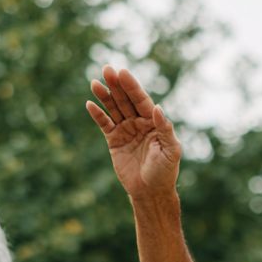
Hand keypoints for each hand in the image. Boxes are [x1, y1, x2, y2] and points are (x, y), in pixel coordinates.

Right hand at [87, 66, 181, 197]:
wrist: (150, 191)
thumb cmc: (165, 172)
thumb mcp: (171, 150)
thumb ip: (165, 129)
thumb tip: (158, 108)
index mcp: (154, 122)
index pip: (141, 100)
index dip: (132, 86)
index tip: (122, 72)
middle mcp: (139, 122)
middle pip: (126, 100)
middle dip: (116, 85)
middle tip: (106, 69)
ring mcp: (126, 130)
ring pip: (113, 109)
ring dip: (104, 96)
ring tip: (94, 83)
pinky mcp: (114, 141)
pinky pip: (104, 124)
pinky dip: (98, 115)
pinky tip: (90, 104)